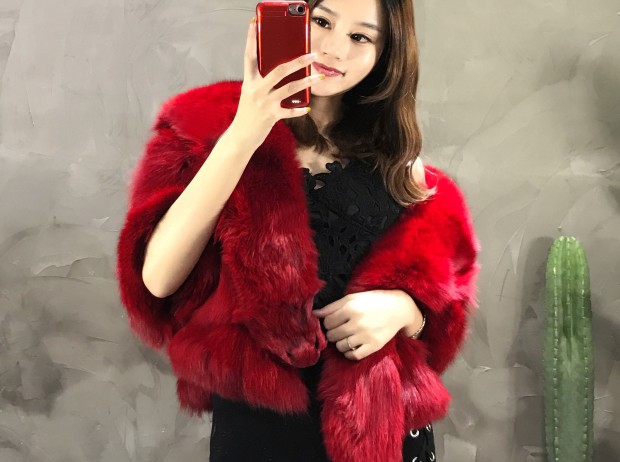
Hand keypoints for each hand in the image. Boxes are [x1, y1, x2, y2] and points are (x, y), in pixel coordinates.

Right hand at [231, 18, 324, 146]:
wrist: (241, 137)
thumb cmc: (248, 114)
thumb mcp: (251, 93)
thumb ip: (262, 82)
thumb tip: (282, 70)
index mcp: (249, 81)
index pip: (249, 57)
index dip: (251, 40)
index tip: (254, 24)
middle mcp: (256, 90)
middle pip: (280, 70)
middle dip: (298, 61)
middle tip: (312, 55)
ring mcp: (265, 103)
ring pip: (290, 88)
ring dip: (308, 81)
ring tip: (320, 76)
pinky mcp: (272, 116)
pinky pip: (290, 111)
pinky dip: (299, 109)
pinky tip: (308, 108)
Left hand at [312, 290, 419, 360]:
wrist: (399, 309)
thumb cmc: (373, 301)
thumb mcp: (353, 298)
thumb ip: (333, 306)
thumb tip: (315, 314)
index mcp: (351, 308)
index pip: (327, 322)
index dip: (328, 323)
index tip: (334, 321)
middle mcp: (357, 323)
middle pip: (332, 335)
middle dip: (333, 333)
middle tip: (340, 329)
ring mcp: (366, 336)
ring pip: (340, 346)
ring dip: (340, 343)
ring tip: (347, 336)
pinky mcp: (373, 346)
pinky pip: (353, 356)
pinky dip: (349, 353)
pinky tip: (352, 345)